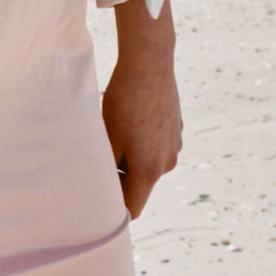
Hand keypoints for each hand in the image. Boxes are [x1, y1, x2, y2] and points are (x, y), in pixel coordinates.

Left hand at [101, 0, 182, 218]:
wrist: (149, 64)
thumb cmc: (122, 100)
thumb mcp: (108, 136)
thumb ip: (107, 168)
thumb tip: (102, 190)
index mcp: (149, 170)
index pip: (133, 208)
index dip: (115, 211)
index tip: (97, 204)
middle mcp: (167, 163)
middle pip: (139, 185)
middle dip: (120, 177)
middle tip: (99, 156)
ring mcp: (175, 147)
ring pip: (148, 164)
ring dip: (132, 157)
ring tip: (117, 131)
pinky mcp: (177, 131)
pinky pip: (156, 146)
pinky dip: (143, 141)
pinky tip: (132, 119)